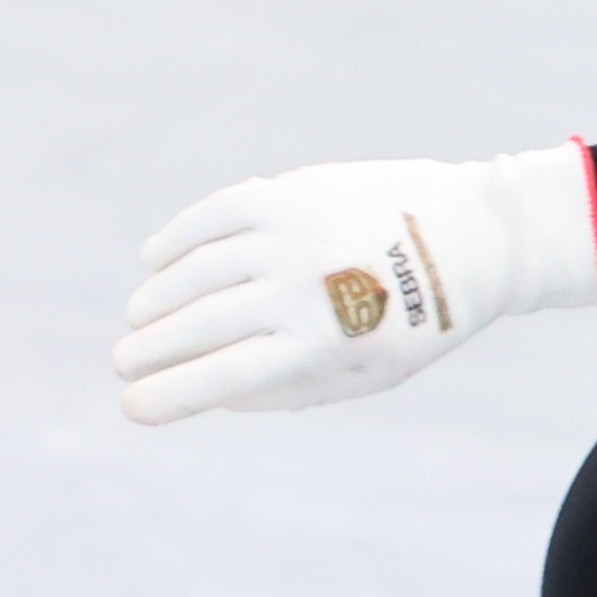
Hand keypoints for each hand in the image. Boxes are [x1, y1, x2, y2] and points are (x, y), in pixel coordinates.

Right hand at [112, 144, 596, 422]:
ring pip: (197, 268)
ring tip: (139, 318)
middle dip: (149, 349)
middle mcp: (304, 287)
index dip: (169, 396)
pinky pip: (215, 213)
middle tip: (124, 362)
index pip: (224, 378)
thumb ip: (288, 391)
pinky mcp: (292, 190)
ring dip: (156, 298)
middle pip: (199, 325)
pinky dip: (176, 238)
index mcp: (324, 344)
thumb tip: (210, 395)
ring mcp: (294, 233)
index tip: (132, 407)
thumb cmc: (415, 322)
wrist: (471, 238)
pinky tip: (153, 260)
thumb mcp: (365, 375)